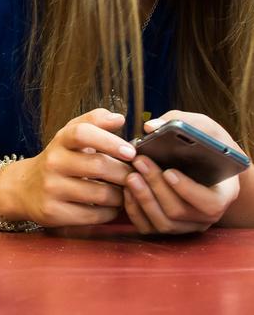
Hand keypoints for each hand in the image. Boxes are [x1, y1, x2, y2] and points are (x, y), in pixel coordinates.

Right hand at [0, 108, 134, 226]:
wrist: (24, 188)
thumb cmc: (59, 159)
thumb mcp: (69, 136)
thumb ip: (94, 122)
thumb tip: (119, 118)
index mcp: (60, 141)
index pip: (82, 133)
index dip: (109, 141)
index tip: (131, 152)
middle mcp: (52, 162)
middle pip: (98, 166)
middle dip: (125, 173)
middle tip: (135, 177)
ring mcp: (51, 188)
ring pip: (101, 194)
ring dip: (121, 195)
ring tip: (123, 192)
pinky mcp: (54, 212)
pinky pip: (95, 215)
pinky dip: (110, 212)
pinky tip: (109, 207)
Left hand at [124, 112, 243, 235]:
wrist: (201, 159)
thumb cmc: (203, 141)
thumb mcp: (201, 126)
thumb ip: (180, 123)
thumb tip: (150, 127)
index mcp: (223, 194)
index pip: (210, 203)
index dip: (188, 190)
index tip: (169, 172)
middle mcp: (206, 215)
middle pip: (180, 212)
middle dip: (157, 187)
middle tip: (140, 162)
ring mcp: (186, 224)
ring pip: (163, 223)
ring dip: (143, 199)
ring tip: (130, 175)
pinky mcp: (166, 225)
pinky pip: (148, 227)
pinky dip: (135, 210)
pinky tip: (126, 189)